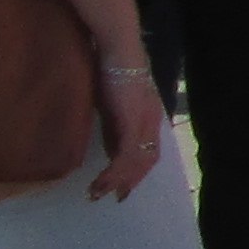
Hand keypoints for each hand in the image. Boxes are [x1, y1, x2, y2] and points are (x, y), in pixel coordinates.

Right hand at [86, 62, 164, 201]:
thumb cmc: (113, 71)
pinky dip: (114, 172)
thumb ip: (114, 125)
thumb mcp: (113, 104)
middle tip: (114, 197)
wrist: (117, 51)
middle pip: (147, 160)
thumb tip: (108, 146)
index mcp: (149, 116)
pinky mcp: (132, 122)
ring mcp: (144, 122)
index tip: (124, 186)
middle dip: (131, 181)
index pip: (150, 150)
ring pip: (136, 161)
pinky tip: (102, 181)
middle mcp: (151, 122)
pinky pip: (126, 155)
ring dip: (117, 181)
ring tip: (98, 193)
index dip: (139, 170)